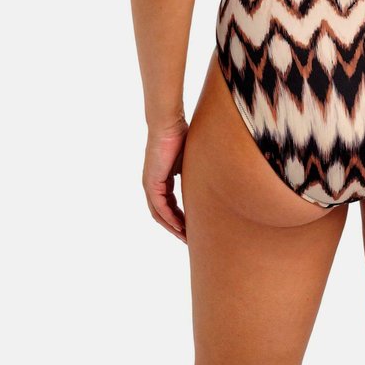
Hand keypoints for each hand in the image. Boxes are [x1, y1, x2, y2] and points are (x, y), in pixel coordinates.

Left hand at [143, 117, 187, 242]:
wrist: (168, 124)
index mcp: (162, 179)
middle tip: (190, 240)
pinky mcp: (151, 183)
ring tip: (186, 238)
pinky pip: (160, 207)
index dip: (181, 218)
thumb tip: (213, 178)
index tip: (193, 228)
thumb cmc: (181, 135)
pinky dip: (170, 218)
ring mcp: (150, 184)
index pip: (170, 205)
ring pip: (160, 214)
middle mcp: (153, 185)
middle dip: (176, 228)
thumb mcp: (190, 160)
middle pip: (163, 214)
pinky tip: (181, 226)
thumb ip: (196, 172)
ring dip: (173, 228)